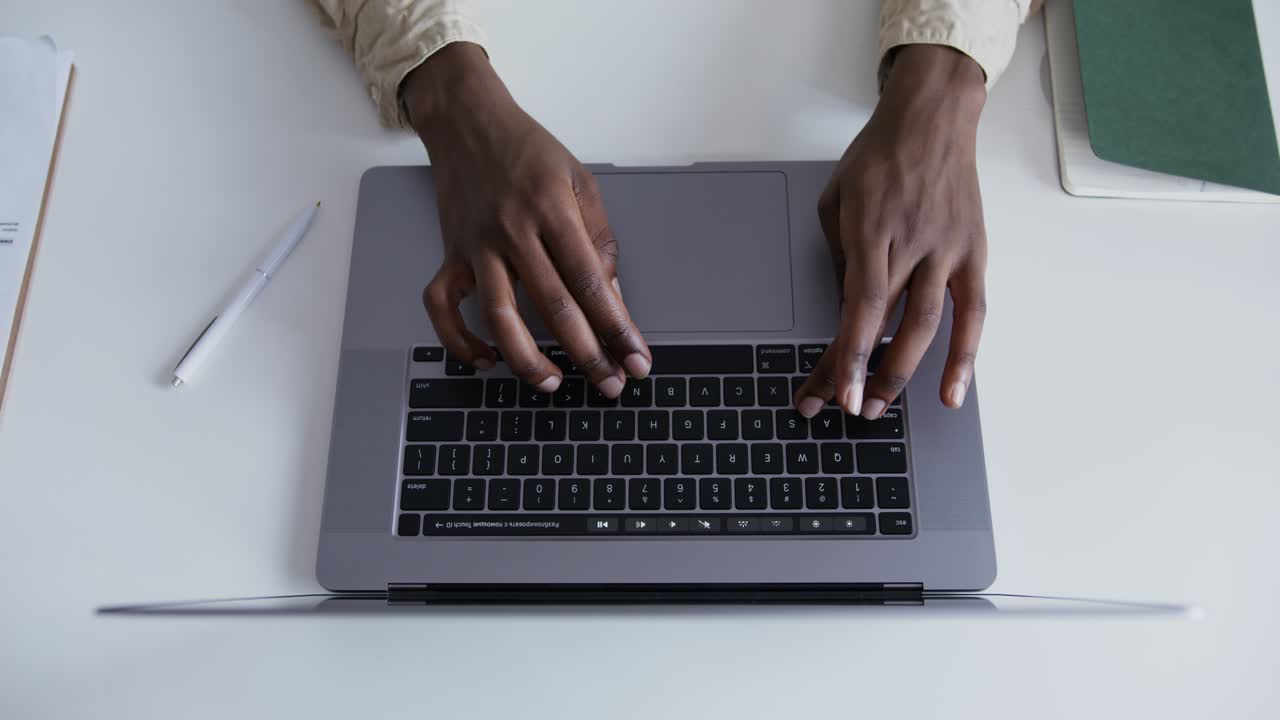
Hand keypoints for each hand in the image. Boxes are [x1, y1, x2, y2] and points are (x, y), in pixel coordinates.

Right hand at [402, 43, 650, 396]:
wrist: (467, 120)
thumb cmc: (528, 149)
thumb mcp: (580, 181)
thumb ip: (599, 239)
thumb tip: (612, 297)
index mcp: (553, 210)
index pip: (591, 283)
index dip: (617, 328)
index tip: (636, 359)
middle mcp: (513, 230)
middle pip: (553, 307)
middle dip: (587, 354)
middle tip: (609, 385)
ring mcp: (477, 245)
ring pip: (499, 316)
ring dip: (527, 358)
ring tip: (553, 384)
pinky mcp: (450, 253)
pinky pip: (443, 307)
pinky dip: (460, 340)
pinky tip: (487, 359)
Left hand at [795, 45, 988, 418]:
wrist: (932, 117)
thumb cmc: (877, 157)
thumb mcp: (836, 200)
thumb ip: (841, 258)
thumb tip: (846, 313)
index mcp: (872, 230)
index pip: (860, 308)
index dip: (849, 357)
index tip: (835, 394)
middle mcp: (912, 243)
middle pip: (887, 324)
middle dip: (864, 374)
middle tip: (845, 409)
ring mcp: (947, 250)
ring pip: (929, 326)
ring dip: (903, 373)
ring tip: (878, 407)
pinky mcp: (974, 253)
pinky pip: (974, 313)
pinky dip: (966, 356)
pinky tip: (952, 392)